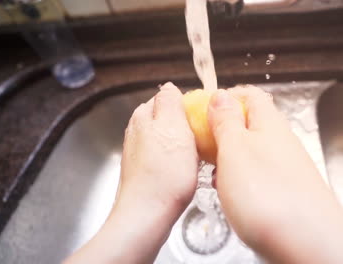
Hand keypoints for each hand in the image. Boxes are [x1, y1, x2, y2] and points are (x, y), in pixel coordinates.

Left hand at [118, 82, 197, 212]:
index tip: (204, 119)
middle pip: (169, 119)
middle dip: (187, 126)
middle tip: (204, 139)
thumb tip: (169, 86)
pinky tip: (186, 171)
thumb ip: (170, 102)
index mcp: (143, 115)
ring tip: (197, 157)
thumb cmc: (164, 174)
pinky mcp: (145, 172)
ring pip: (169, 139)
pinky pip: (167, 157)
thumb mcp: (172, 127)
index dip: (189, 106)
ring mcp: (140, 153)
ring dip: (184, 144)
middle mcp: (137, 132)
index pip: (169, 98)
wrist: (148, 214)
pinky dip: (178, 160)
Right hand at [208, 86, 342, 263]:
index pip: (250, 95)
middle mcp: (280, 143)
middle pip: (249, 125)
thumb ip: (226, 121)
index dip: (226, 97)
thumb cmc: (271, 195)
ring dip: (228, 159)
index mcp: (269, 123)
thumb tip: (220, 96)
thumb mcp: (235, 148)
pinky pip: (256, 178)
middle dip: (223, 132)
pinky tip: (230, 196)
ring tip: (213, 172)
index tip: (204, 108)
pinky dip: (239, 182)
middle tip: (203, 144)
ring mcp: (284, 169)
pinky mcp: (283, 194)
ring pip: (251, 153)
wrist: (307, 243)